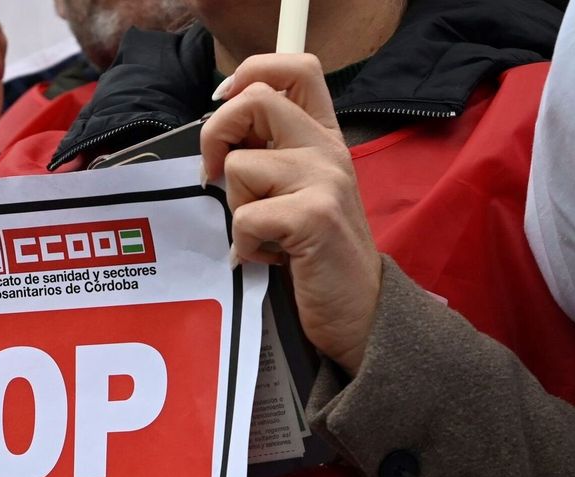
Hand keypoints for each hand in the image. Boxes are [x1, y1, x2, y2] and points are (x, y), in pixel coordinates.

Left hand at [203, 53, 381, 373]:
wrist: (360, 312)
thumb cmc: (318, 256)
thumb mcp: (301, 193)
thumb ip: (271, 156)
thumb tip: (218, 137)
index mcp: (323, 137)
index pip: (294, 67)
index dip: (249, 72)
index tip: (223, 102)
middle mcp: (327, 149)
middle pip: (255, 100)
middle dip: (216, 136)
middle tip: (214, 175)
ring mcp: (323, 180)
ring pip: (240, 167)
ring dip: (235, 208)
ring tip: (263, 235)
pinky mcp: (313, 217)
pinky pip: (244, 217)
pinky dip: (245, 246)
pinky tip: (269, 259)